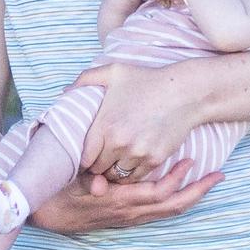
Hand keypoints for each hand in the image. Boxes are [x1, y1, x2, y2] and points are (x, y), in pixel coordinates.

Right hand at [25, 161, 216, 235]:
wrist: (47, 215)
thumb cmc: (59, 191)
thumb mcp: (69, 183)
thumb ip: (86, 181)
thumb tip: (98, 185)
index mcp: (119, 202)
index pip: (157, 194)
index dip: (176, 179)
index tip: (190, 161)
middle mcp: (130, 213)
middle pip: (173, 206)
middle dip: (198, 191)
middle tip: (219, 176)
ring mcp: (131, 217)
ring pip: (170, 211)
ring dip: (192, 196)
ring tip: (210, 181)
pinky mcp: (130, 218)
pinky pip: (161, 211)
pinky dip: (177, 200)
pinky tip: (187, 188)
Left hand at [70, 60, 214, 185]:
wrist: (185, 92)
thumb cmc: (147, 80)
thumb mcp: (114, 72)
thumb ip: (85, 80)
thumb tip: (64, 92)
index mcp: (104, 125)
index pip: (83, 158)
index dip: (82, 159)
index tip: (85, 156)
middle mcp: (119, 143)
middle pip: (98, 170)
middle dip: (96, 167)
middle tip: (99, 160)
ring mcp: (138, 154)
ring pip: (116, 176)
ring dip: (113, 172)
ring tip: (114, 162)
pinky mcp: (155, 160)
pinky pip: (136, 177)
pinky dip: (131, 174)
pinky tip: (131, 162)